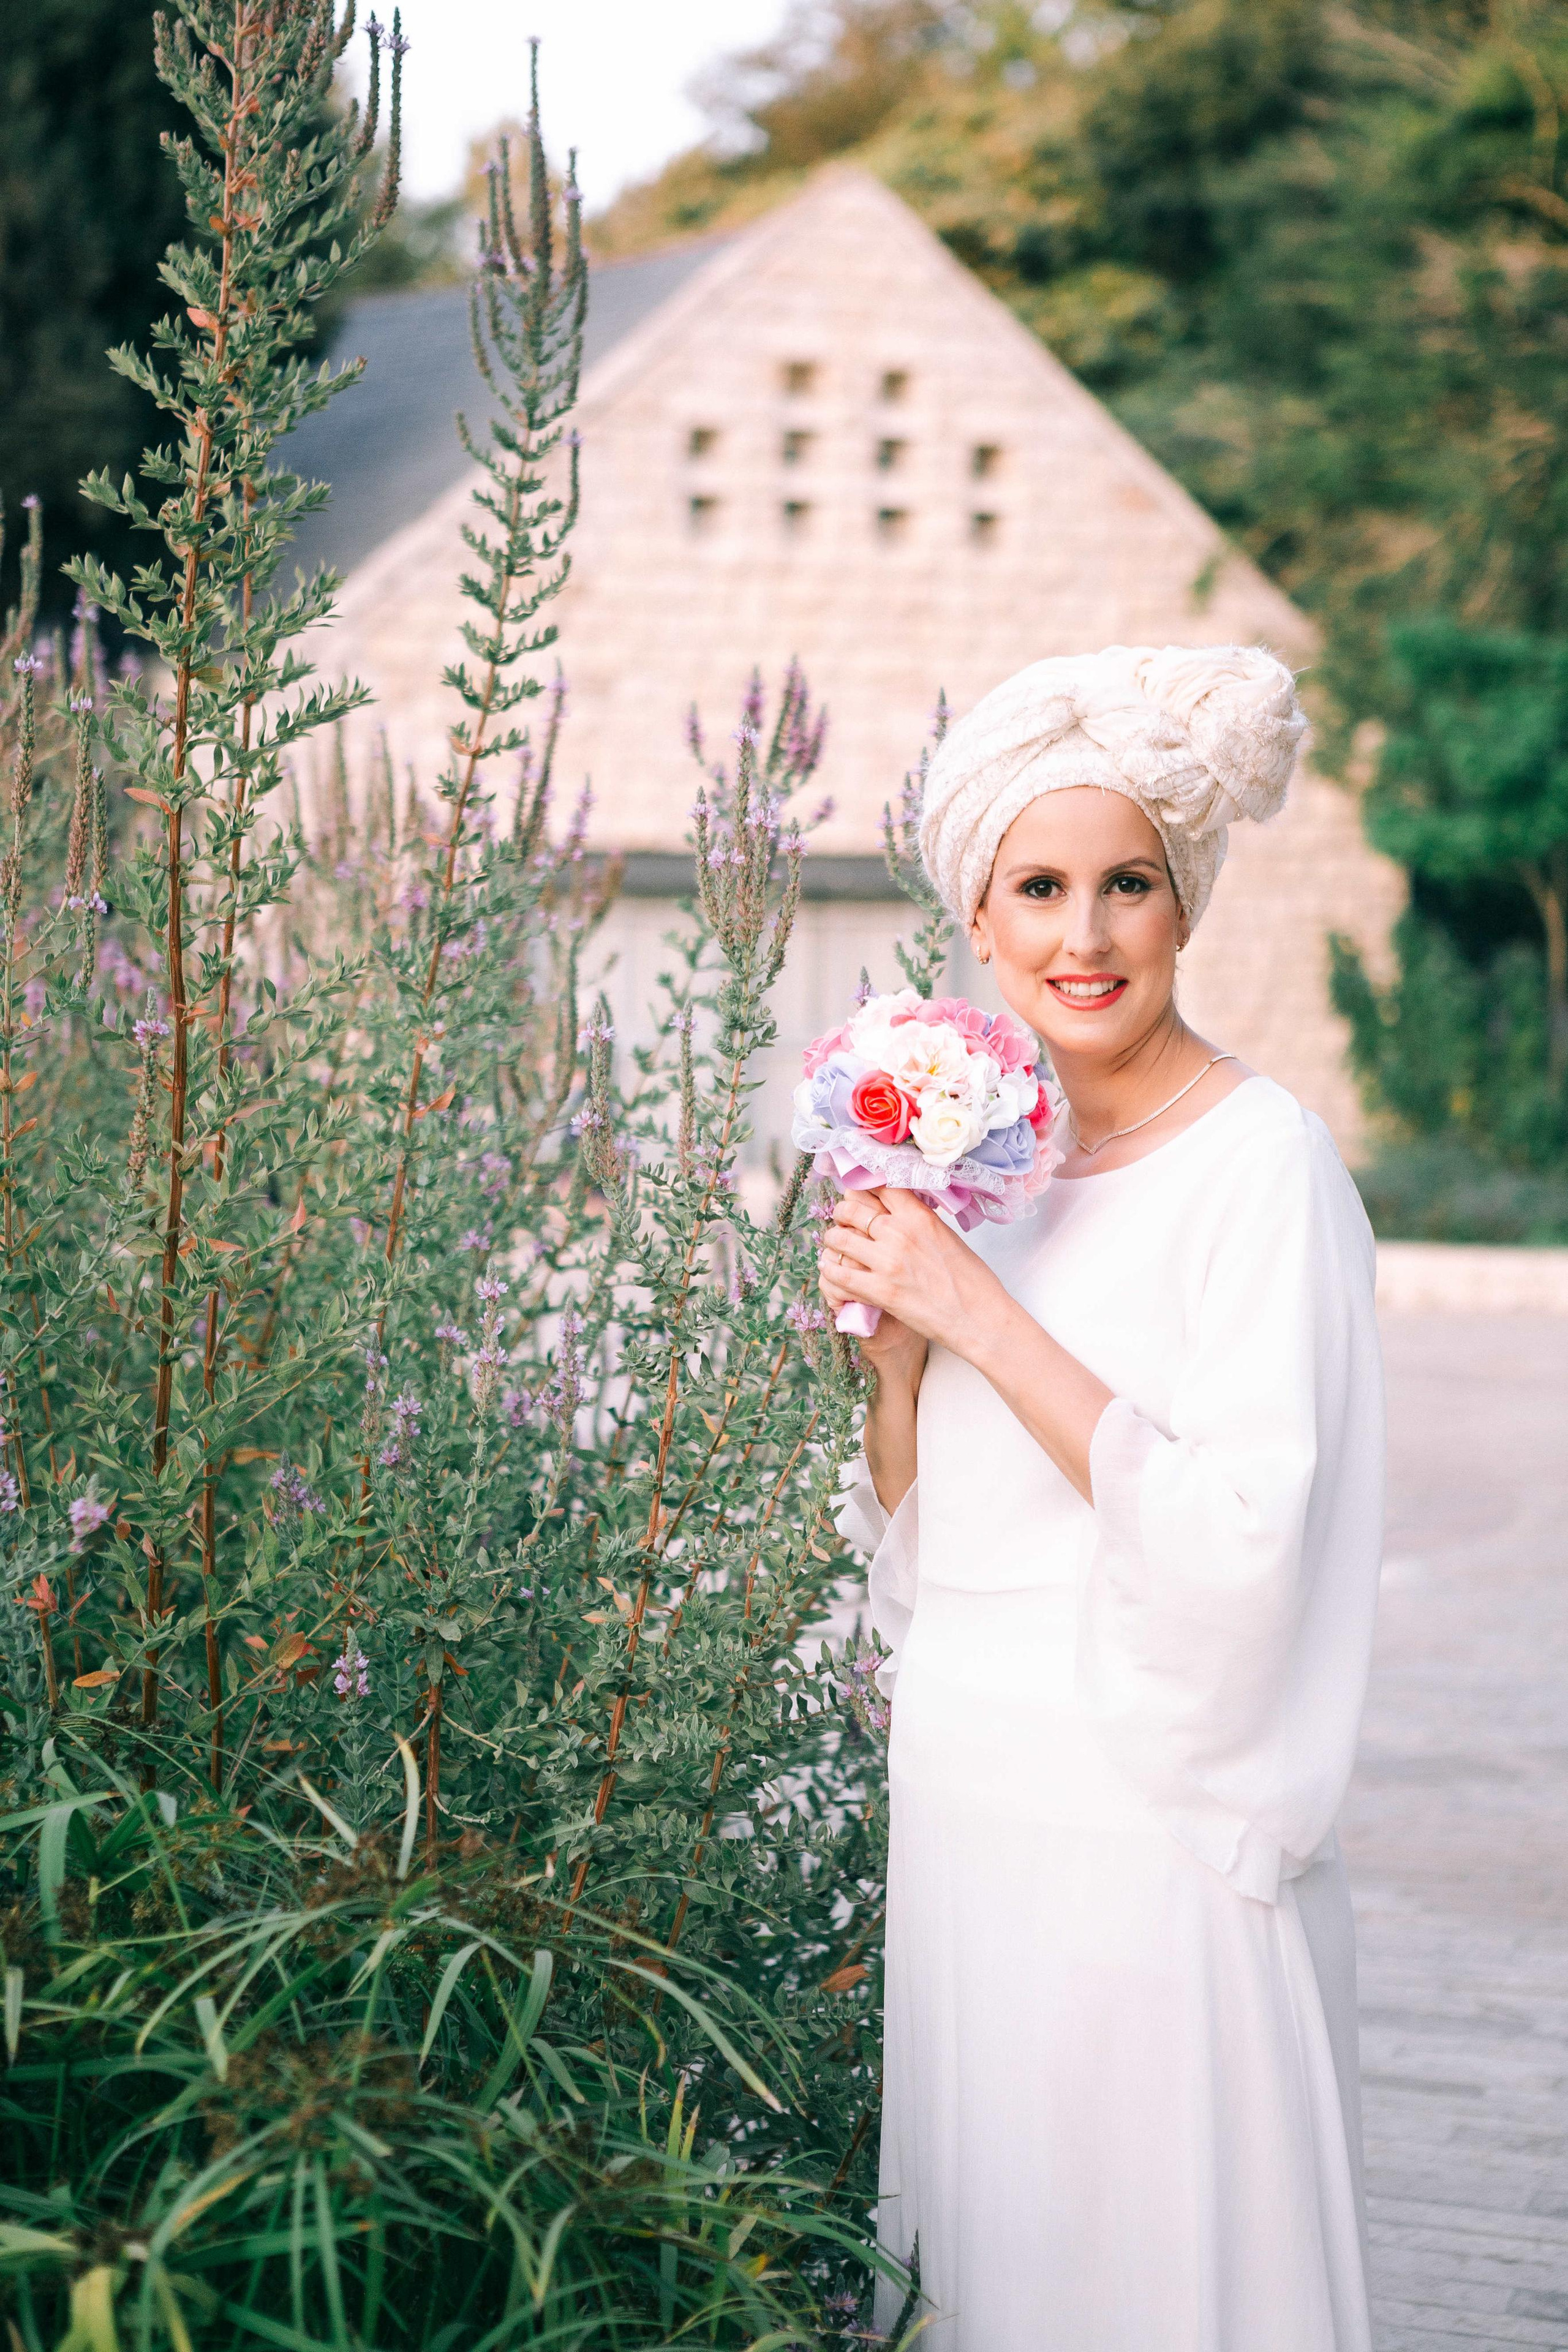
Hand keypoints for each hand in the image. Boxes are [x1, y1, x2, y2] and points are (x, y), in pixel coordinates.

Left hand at [817, 1188, 997, 1368]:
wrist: (979, 1318)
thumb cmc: (972, 1281)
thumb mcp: (947, 1237)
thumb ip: (919, 1221)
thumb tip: (899, 1212)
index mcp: (919, 1216)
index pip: (879, 1186)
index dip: (864, 1189)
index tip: (860, 1195)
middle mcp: (900, 1233)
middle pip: (852, 1208)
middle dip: (842, 1212)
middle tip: (843, 1220)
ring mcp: (887, 1262)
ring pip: (839, 1238)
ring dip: (833, 1240)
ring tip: (835, 1245)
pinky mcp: (879, 1291)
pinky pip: (838, 1274)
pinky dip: (830, 1270)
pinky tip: (831, 1269)